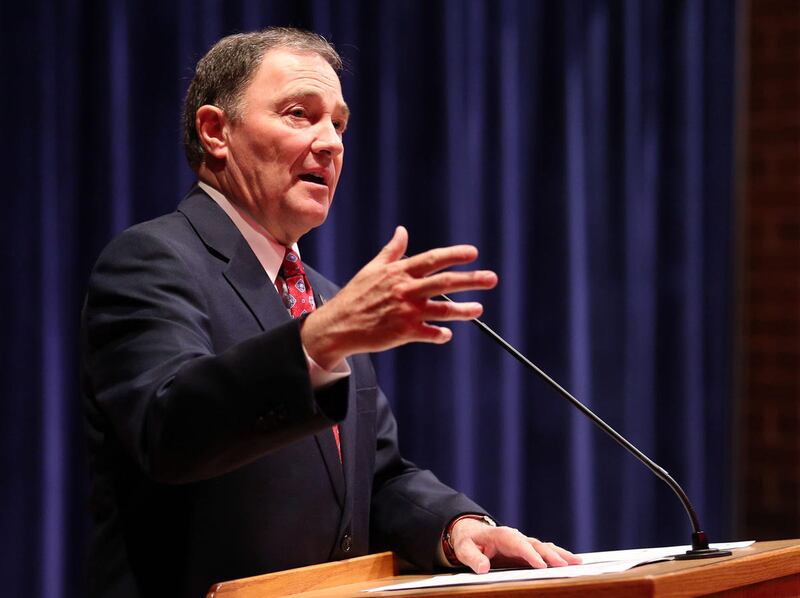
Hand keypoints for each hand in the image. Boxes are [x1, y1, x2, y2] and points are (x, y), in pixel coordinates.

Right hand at [301, 226, 497, 368]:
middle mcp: (406, 289)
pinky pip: (430, 333)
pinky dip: (441, 334)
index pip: (433, 259)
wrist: (338, 325)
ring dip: (464, 310)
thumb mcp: (372, 269)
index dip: (455, 255)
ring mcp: (406, 311)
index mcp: (399, 272)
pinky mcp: (404, 332)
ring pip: (443, 309)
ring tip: (479, 309)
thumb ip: (392, 251)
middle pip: (446, 282)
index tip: (473, 253)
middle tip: (492, 278)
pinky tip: (447, 334)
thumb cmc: (356, 295)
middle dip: (472, 279)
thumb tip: (402, 231)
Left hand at [450, 518, 581, 573]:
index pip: (518, 543)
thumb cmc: (468, 541)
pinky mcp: (526, 551)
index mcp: (501, 535)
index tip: (541, 566)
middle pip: (536, 544)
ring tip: (577, 562)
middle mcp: (515, 537)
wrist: (471, 533)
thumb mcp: (464, 548)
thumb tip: (483, 567)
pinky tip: (571, 562)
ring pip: (544, 547)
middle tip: (566, 564)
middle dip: (551, 555)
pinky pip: (544, 552)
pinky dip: (558, 556)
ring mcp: (523, 543)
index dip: (530, 554)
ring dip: (560, 554)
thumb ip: (473, 557)